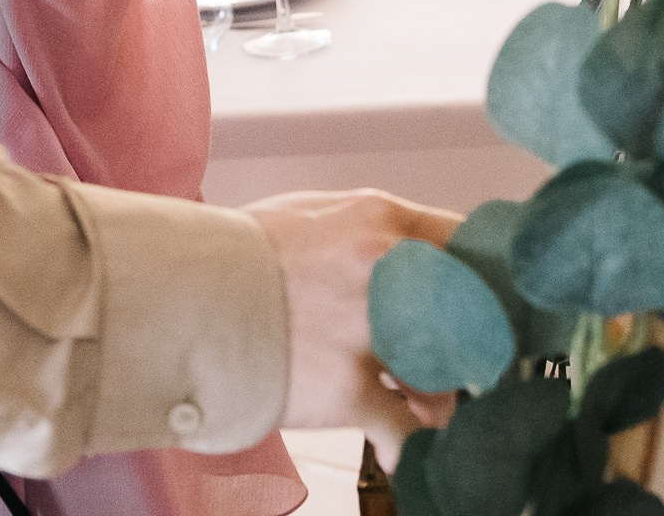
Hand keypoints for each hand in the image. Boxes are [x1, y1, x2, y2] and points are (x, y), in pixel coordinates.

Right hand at [246, 189, 462, 465]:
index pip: (469, 247)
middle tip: (457, 364)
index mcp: (378, 221)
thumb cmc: (232, 256)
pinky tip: (402, 447)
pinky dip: (411, 445)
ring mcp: (371, 332)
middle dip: (467, 348)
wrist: (176, 296)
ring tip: (414, 402)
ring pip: (446, 378)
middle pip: (471, 318)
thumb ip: (367, 234)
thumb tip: (411, 260)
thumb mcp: (307, 216)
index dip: (484, 283)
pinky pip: (409, 432)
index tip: (486, 307)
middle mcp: (387, 271)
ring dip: (436, 397)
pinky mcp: (350, 389)